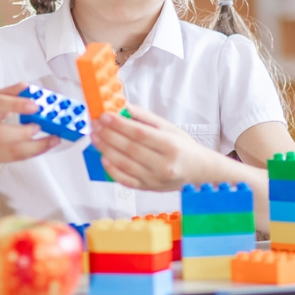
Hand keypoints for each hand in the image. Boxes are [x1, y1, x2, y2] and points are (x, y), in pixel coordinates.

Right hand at [0, 83, 59, 163]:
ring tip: (52, 140)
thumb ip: (11, 92)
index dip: (16, 105)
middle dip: (25, 132)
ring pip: (9, 151)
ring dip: (35, 147)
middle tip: (41, 126)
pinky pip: (12, 159)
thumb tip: (30, 88)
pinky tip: (42, 147)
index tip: (35, 106)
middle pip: (0, 133)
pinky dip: (30, 153)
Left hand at [90, 103, 208, 190]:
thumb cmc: (183, 146)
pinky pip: (126, 180)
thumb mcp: (168, 127)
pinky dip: (112, 170)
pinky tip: (103, 157)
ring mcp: (155, 179)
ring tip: (95, 137)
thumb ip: (144, 117)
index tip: (104, 116)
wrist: (198, 171)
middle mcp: (163, 165)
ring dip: (106, 149)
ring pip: (125, 164)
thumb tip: (122, 106)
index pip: (140, 134)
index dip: (119, 125)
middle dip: (109, 135)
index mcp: (170, 145)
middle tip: (96, 124)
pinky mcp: (148, 188)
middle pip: (130, 148)